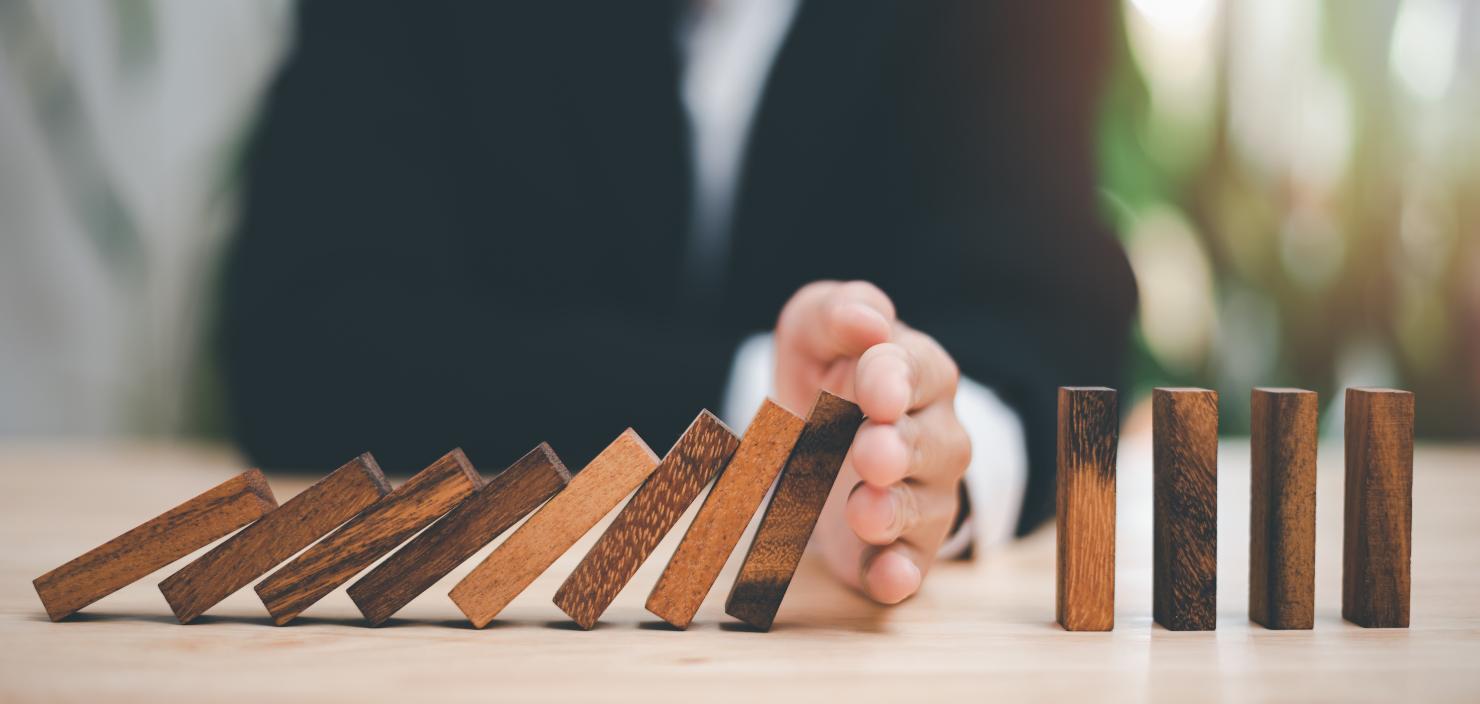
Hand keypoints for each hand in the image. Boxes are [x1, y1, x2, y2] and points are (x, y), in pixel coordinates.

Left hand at [773, 281, 970, 603]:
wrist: (809, 432)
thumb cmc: (825, 372)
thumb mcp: (815, 330)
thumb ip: (839, 313)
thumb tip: (870, 319)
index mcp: (918, 372)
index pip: (918, 371)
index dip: (895, 380)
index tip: (874, 390)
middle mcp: (934, 435)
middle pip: (931, 442)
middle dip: (899, 449)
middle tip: (869, 452)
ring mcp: (924, 494)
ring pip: (925, 506)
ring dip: (894, 510)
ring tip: (861, 510)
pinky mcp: (903, 547)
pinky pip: (911, 565)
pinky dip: (899, 573)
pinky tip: (885, 577)